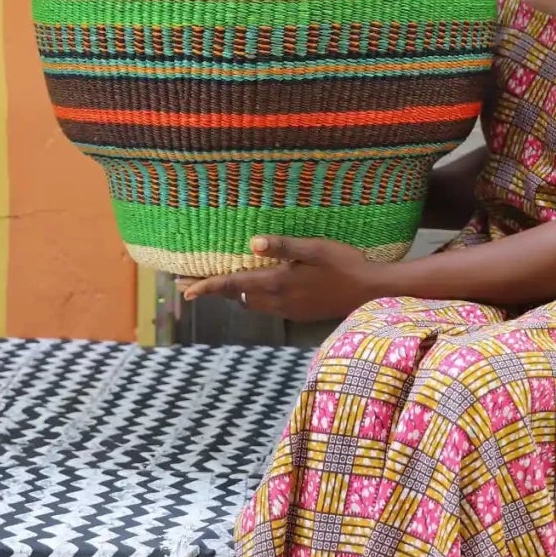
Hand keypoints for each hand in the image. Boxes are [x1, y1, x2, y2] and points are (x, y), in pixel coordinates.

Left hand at [180, 236, 377, 321]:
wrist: (371, 293)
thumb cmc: (346, 265)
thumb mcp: (316, 249)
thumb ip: (284, 246)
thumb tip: (253, 243)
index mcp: (279, 283)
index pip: (234, 286)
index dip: (207, 287)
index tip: (184, 290)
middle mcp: (279, 301)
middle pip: (238, 297)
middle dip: (215, 291)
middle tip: (191, 283)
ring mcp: (290, 310)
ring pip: (252, 304)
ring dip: (235, 295)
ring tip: (221, 284)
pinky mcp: (300, 314)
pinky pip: (269, 307)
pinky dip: (255, 298)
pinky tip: (260, 287)